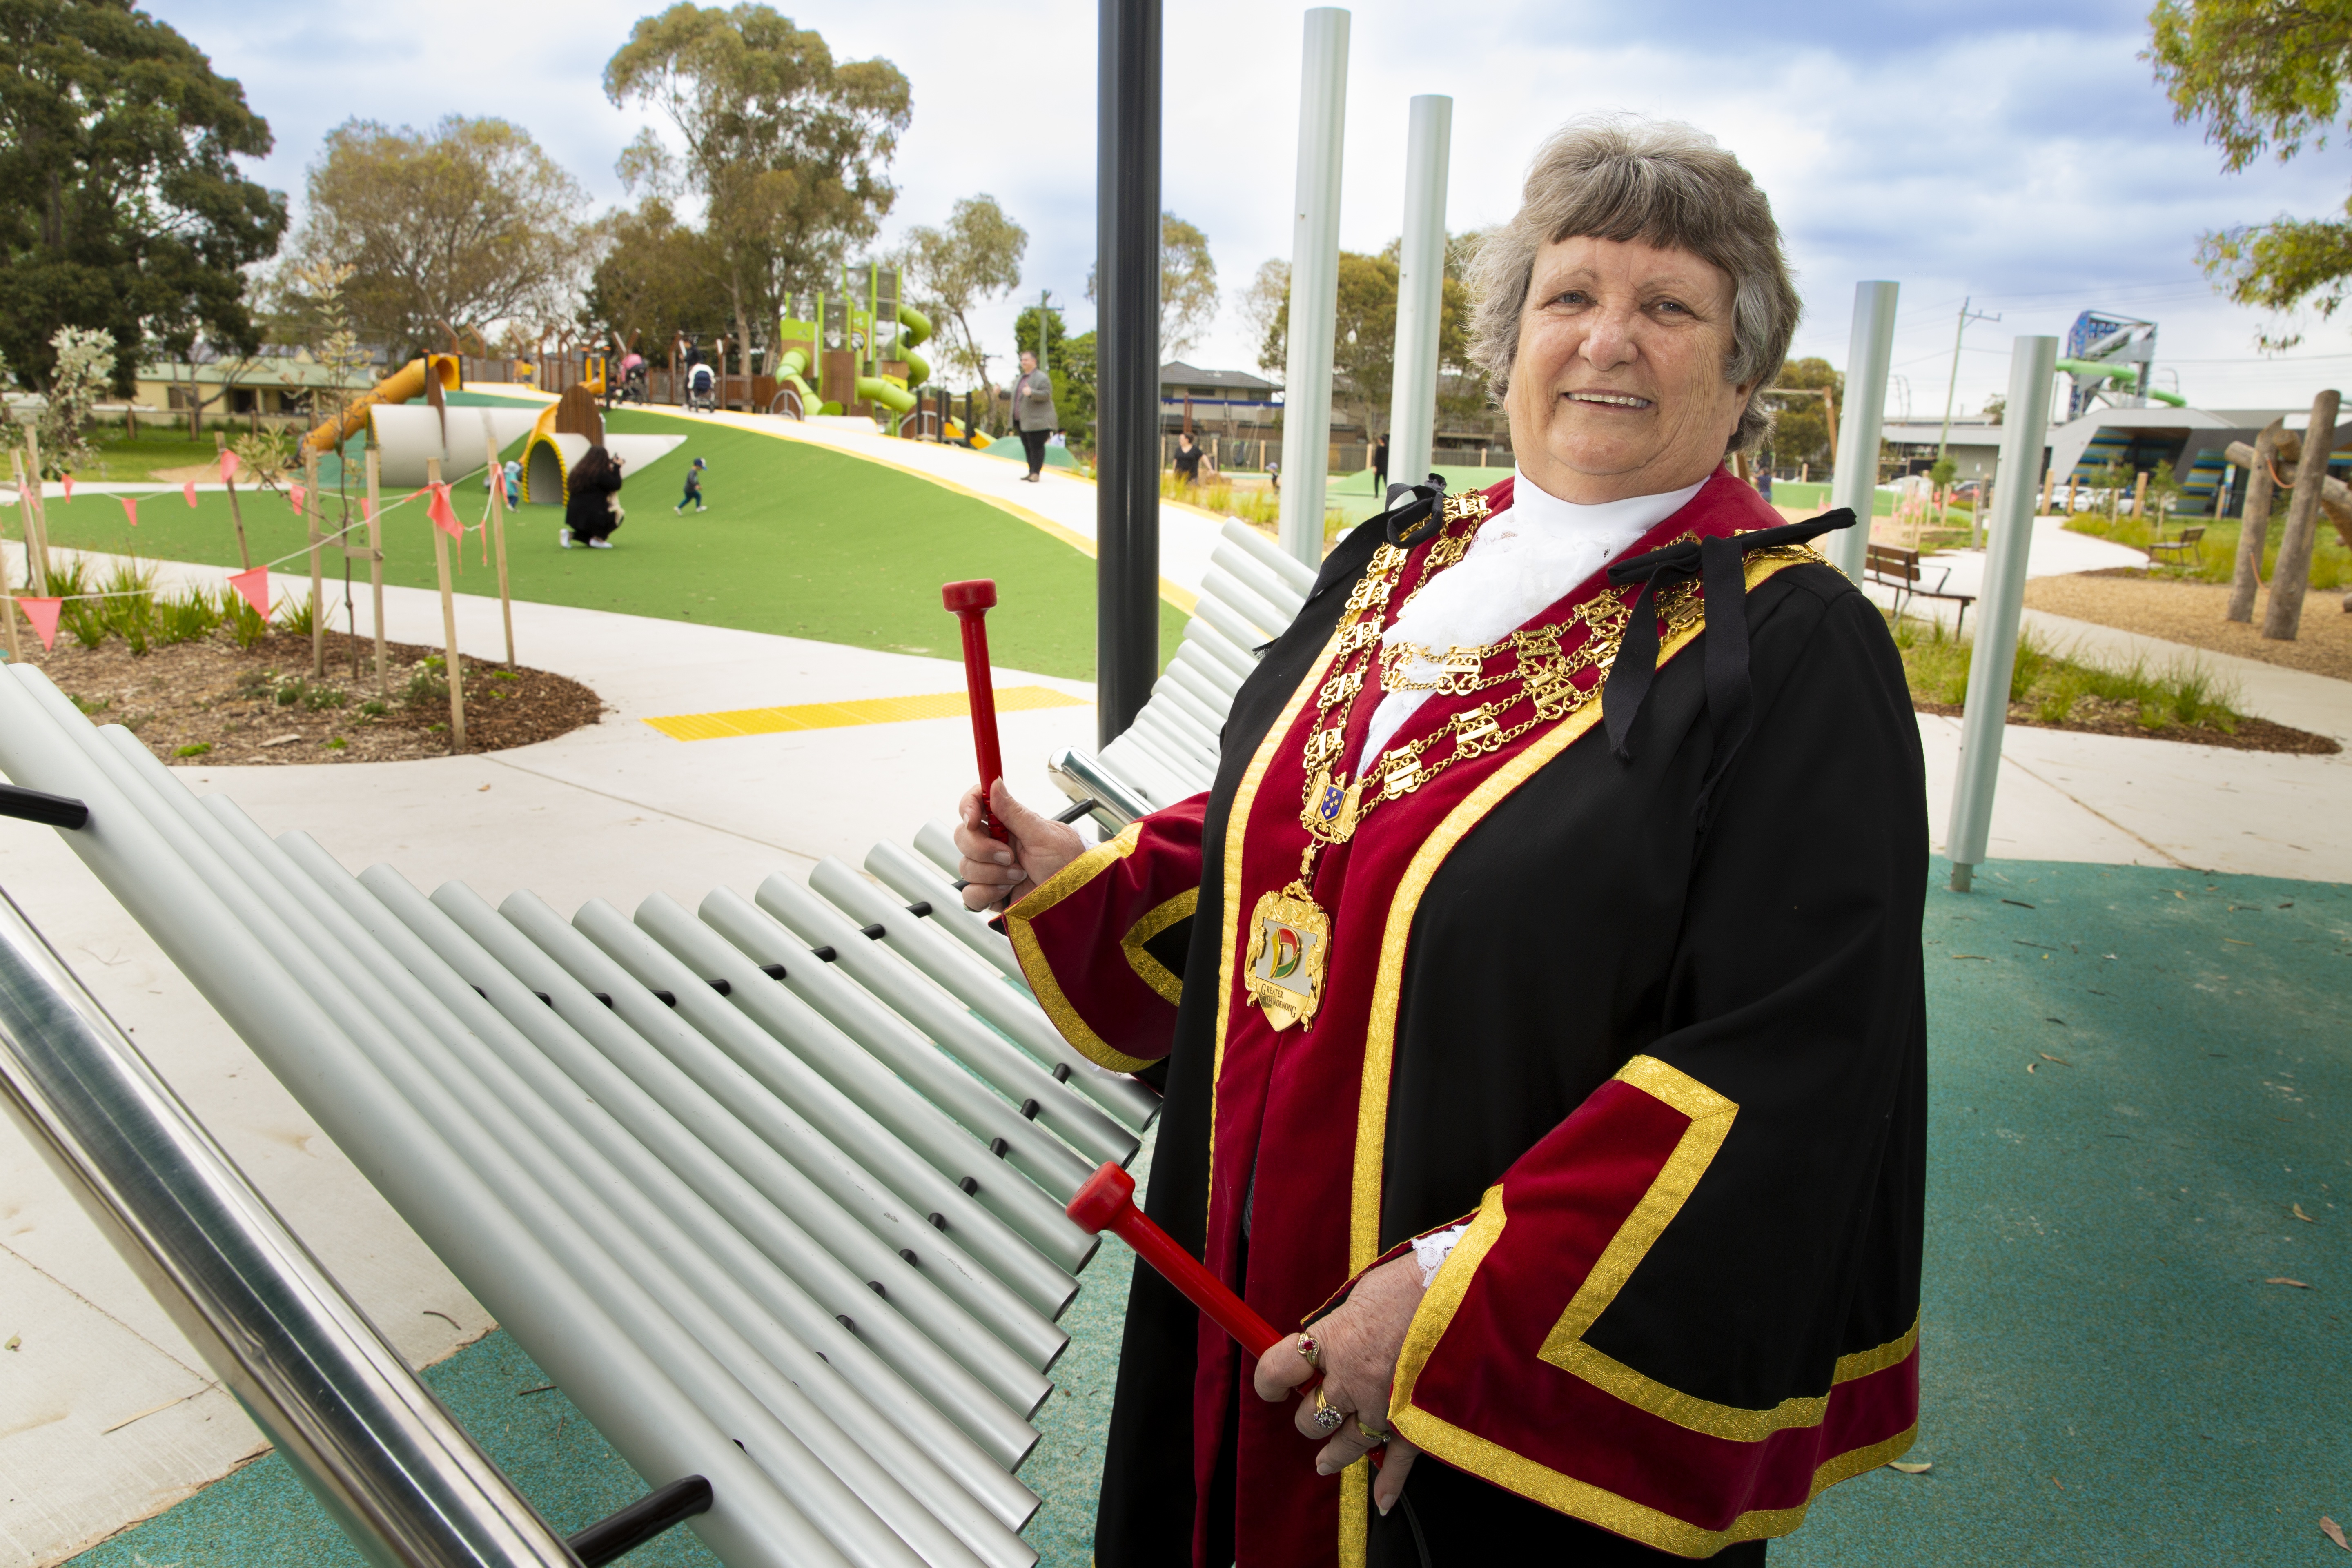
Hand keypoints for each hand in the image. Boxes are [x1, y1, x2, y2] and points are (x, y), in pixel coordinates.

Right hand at [954, 779, 1083, 911]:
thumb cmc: (1068, 863)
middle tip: (1010, 857)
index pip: (976, 804)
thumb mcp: (1045, 836)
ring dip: (994, 874)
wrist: (1075, 899)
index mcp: (1008, 824)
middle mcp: (996, 844)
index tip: (974, 819)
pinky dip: (988, 894)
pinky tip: (1008, 893)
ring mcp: (991, 869)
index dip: (968, 807)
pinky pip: (970, 894)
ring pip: (966, 866)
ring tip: (1019, 876)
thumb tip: (995, 783)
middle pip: (964, 836)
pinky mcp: (990, 893)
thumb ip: (1016, 813)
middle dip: (983, 849)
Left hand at [1253, 1254, 1425, 1513]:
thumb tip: (1327, 1338)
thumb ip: (1342, 1323)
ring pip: (1345, 1445)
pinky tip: (1381, 1499)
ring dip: (1334, 1451)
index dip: (1269, 1379)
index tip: (1272, 1383)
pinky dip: (1389, 1484)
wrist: (1476, 1293)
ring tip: (1325, 1459)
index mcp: (1335, 1339)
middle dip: (1311, 1409)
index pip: (1278, 1369)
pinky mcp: (1417, 1424)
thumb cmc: (1420, 1281)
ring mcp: (1385, 1407)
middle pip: (1310, 1415)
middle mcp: (1354, 1379)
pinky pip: (1398, 1465)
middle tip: (1320, 1401)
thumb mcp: (1366, 1292)